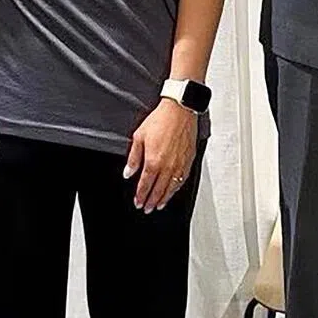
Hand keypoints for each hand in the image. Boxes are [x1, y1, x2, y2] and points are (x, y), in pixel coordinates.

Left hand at [124, 98, 197, 212]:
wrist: (180, 109)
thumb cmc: (161, 120)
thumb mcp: (139, 136)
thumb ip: (134, 157)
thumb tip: (128, 172)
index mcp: (153, 161)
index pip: (145, 185)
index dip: (140, 196)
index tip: (138, 202)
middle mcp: (167, 166)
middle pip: (158, 190)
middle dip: (151, 201)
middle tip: (147, 208)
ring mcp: (179, 164)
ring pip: (171, 188)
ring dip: (164, 198)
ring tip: (159, 205)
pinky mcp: (188, 160)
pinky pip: (182, 180)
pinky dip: (176, 188)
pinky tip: (173, 190)